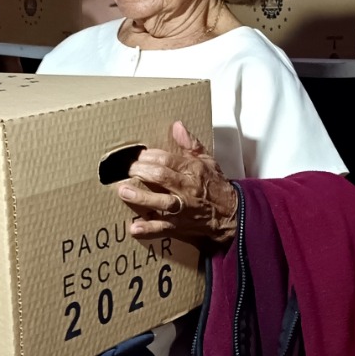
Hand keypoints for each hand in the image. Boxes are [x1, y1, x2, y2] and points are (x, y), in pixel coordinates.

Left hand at [119, 122, 237, 244]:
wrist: (231, 214)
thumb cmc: (216, 186)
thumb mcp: (208, 161)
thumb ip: (191, 144)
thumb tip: (177, 126)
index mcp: (193, 171)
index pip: (168, 160)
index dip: (150, 156)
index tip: (140, 156)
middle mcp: (187, 189)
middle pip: (161, 177)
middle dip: (141, 172)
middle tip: (129, 170)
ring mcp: (183, 209)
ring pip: (160, 201)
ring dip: (141, 197)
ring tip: (123, 191)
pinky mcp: (180, 226)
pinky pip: (163, 227)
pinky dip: (149, 229)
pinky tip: (135, 228)